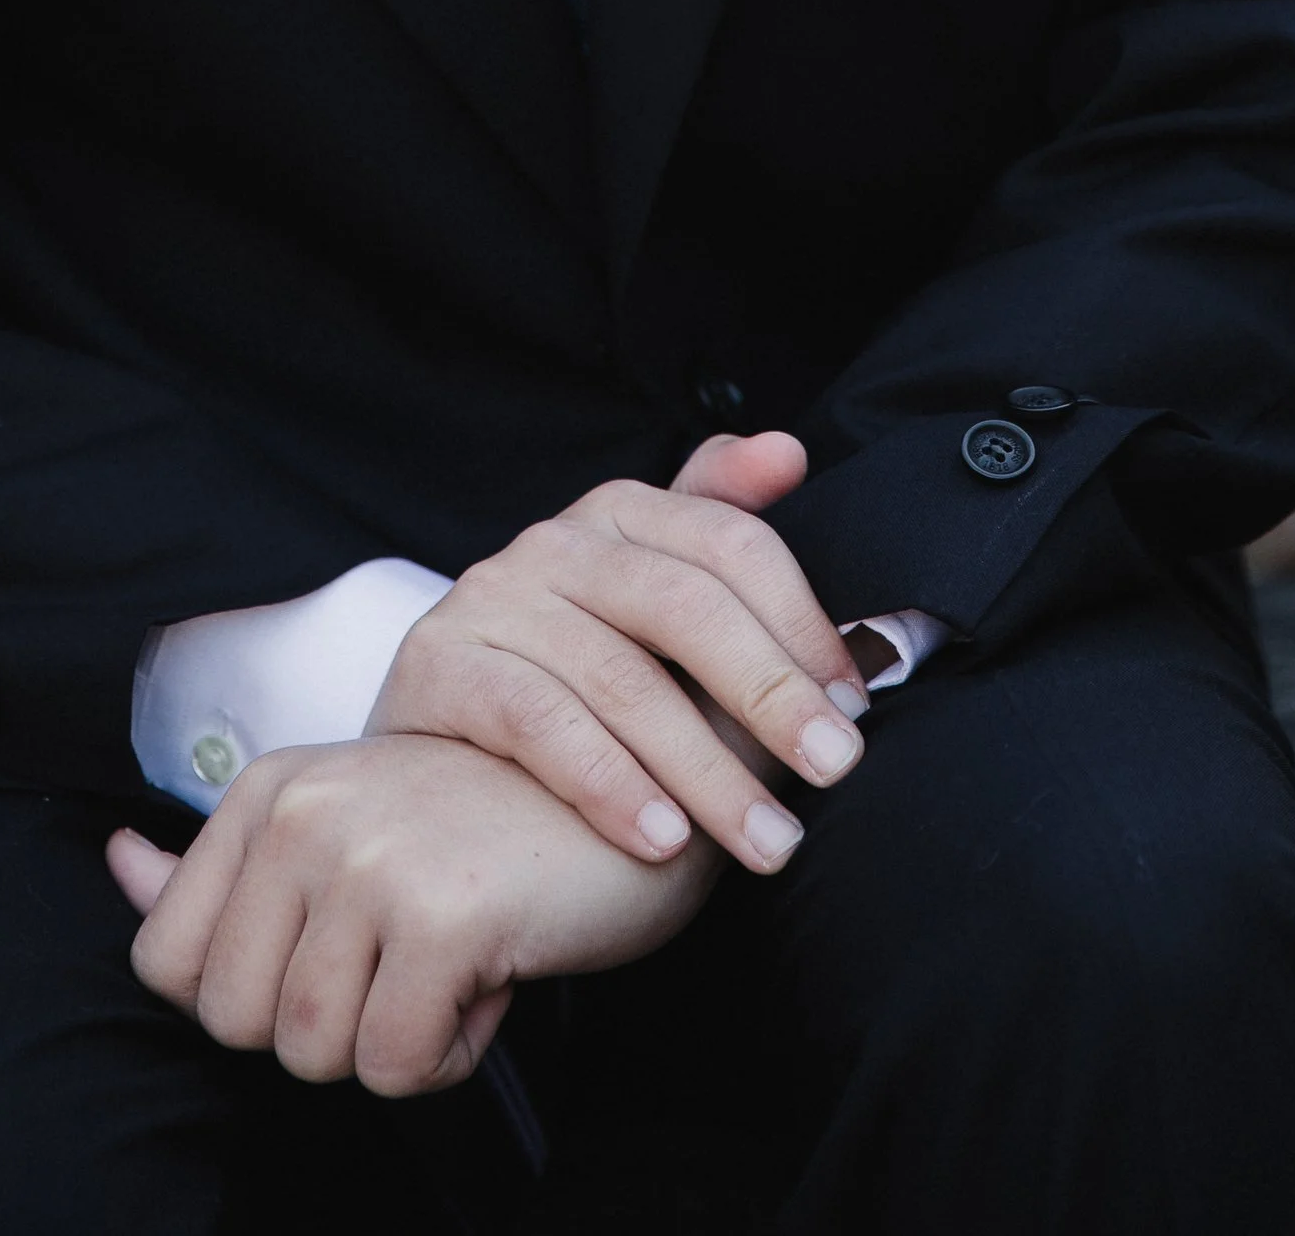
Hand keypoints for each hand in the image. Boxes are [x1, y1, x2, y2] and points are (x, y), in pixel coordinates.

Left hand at [106, 734, 718, 1095]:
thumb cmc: (490, 828)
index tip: (338, 953)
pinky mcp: (440, 913)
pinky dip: (451, 1055)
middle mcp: (302, 808)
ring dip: (394, 1042)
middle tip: (408, 958)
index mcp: (269, 787)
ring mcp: (368, 855)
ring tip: (454, 962)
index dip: (254, 998)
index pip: (168, 965)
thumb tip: (119, 865)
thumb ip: (228, 865)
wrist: (646, 792)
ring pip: (313, 1056)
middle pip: (237, 1024)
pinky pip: (395, 1067)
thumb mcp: (351, 827)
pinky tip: (496, 974)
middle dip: (326, 1027)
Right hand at [366, 427, 868, 872]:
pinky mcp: (440, 664)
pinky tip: (665, 842)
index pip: (730, 542)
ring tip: (767, 840)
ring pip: (621, 678)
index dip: (801, 620)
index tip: (854, 700)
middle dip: (771, 694)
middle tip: (835, 769)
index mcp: (622, 514)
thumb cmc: (584, 696)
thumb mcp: (660, 622)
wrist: (448, 779)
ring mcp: (491, 598)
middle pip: (683, 607)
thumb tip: (788, 452)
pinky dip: (611, 785)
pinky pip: (539, 723)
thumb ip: (725, 548)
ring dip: (707, 772)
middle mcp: (553, 541)